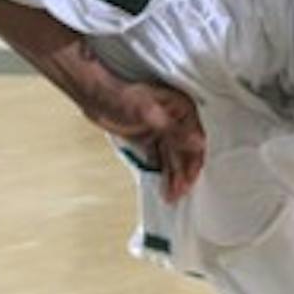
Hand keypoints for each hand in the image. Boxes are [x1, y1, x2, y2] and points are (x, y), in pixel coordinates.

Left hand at [83, 78, 206, 202]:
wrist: (94, 97)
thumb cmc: (120, 98)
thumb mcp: (147, 114)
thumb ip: (173, 130)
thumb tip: (198, 143)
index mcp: (182, 108)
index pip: (195, 140)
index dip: (193, 163)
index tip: (188, 182)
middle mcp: (176, 118)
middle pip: (186, 151)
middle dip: (183, 174)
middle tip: (178, 194)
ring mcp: (163, 128)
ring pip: (174, 157)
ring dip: (173, 177)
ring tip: (170, 196)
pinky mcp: (151, 137)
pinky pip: (162, 158)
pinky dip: (162, 172)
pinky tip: (162, 186)